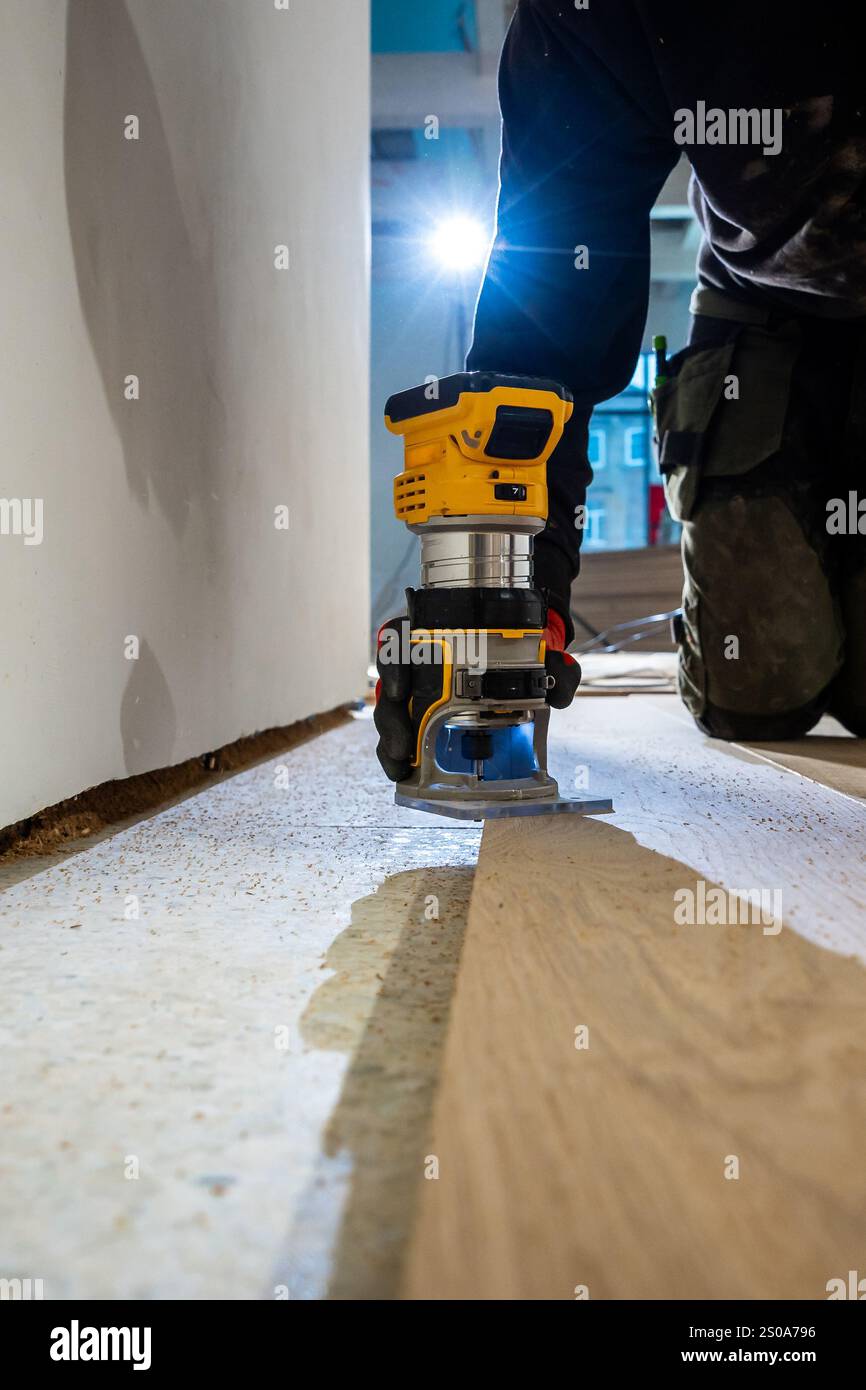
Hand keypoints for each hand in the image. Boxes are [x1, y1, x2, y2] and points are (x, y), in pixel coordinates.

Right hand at [373, 610, 581, 782]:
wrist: (523, 661)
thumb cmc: (519, 652)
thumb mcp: (539, 654)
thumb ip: (555, 669)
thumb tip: (560, 689)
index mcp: (436, 633)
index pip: (399, 638)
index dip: (394, 663)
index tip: (402, 688)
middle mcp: (418, 660)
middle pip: (390, 684)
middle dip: (390, 718)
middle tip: (402, 746)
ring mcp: (415, 688)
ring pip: (390, 711)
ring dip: (390, 740)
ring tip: (400, 765)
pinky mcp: (418, 715)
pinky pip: (401, 731)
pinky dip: (398, 752)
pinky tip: (403, 771)